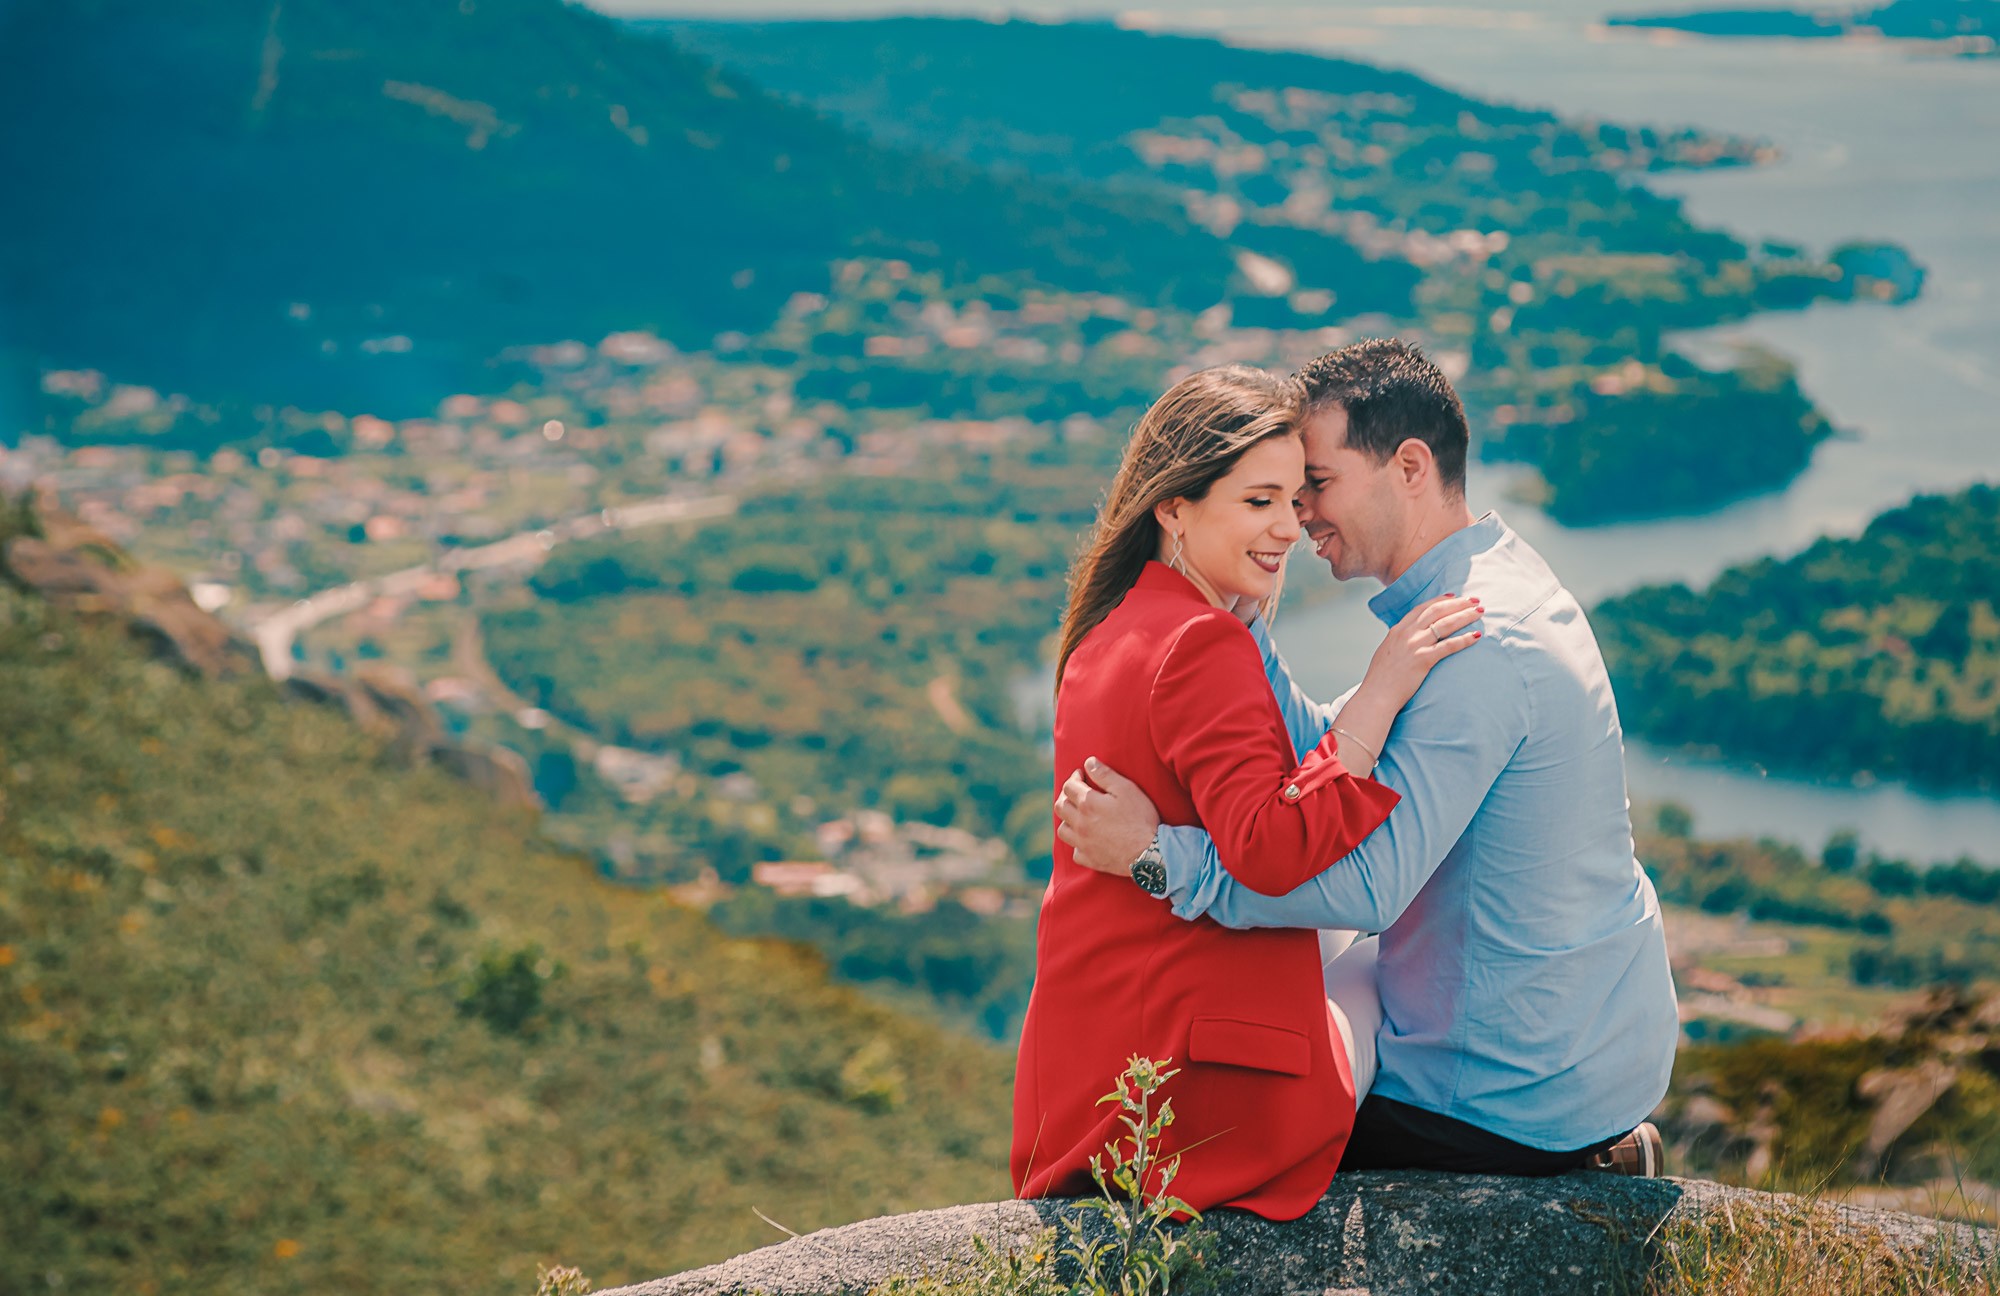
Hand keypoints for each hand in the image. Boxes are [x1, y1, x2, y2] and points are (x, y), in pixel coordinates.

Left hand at [1054, 757, 1161, 875]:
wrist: (1149, 852)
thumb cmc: (1140, 818)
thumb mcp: (1126, 789)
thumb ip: (1105, 774)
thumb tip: (1088, 763)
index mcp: (1088, 803)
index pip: (1069, 786)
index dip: (1074, 777)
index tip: (1082, 775)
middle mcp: (1080, 823)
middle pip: (1060, 806)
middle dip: (1066, 796)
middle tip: (1076, 792)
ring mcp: (1083, 843)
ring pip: (1062, 829)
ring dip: (1067, 819)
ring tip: (1078, 815)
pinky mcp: (1090, 859)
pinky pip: (1075, 851)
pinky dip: (1077, 844)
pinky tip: (1086, 839)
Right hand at [1362, 594, 1483, 707]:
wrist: (1376, 695)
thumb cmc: (1381, 679)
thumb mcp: (1387, 651)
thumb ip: (1398, 641)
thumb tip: (1408, 638)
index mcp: (1397, 630)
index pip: (1422, 608)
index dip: (1440, 600)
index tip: (1454, 597)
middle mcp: (1406, 634)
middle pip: (1437, 611)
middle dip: (1458, 604)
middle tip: (1474, 601)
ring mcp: (1414, 645)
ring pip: (1445, 624)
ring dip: (1465, 616)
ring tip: (1480, 612)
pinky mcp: (1423, 659)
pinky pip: (1449, 646)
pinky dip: (1464, 639)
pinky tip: (1476, 636)